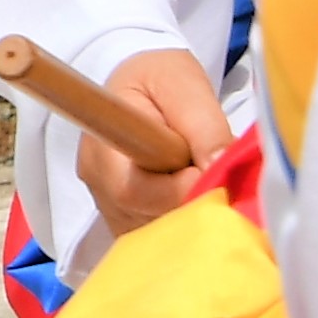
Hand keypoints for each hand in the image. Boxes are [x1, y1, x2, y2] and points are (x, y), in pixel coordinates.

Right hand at [70, 47, 233, 237]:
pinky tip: (194, 201)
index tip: (208, 171)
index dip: (177, 190)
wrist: (141, 83)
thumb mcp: (185, 86)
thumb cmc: (161, 78)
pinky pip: (154, 239)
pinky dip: (180, 228)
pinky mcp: (123, 218)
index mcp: (102, 144)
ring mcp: (107, 204)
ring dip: (189, 217)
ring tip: (205, 183)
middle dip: (191, 204)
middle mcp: (96, 181)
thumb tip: (220, 168)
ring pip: (153, 235)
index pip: (133, 189)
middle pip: (145, 218)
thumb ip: (204, 126)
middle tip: (217, 177)